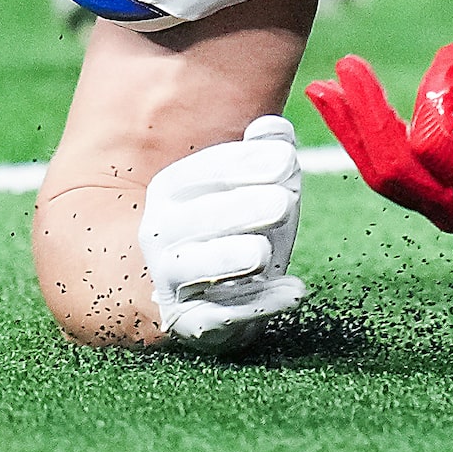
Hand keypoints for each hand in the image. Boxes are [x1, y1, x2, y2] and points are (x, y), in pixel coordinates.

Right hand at [139, 115, 306, 352]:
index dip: (244, 164)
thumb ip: (264, 153)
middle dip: (240, 208)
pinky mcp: (190, 322)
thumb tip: (276, 129)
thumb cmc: (234, 227)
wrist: (209, 294)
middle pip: (195, 217)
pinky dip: (257, 305)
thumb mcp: (251, 186)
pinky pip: (219, 316)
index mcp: (171, 190)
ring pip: (195, 267)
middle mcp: (160, 232)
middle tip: (283, 202)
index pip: (201, 171)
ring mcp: (170, 279)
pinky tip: (292, 291)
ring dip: (229, 258)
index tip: (287, 159)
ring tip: (263, 253)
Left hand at [303, 43, 452, 238]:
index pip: (431, 143)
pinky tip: (348, 109)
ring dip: (351, 126)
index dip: (434, 93)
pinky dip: (364, 138)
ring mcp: (439, 208)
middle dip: (364, 113)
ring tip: (324, 89)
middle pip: (390, 164)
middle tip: (346, 67)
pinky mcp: (431, 200)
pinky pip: (386, 173)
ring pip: (379, 173)